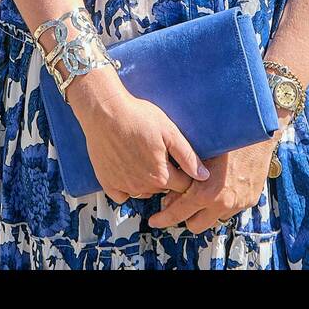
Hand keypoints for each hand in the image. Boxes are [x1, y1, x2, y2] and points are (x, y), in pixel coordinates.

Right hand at [66, 66, 207, 200]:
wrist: (104, 112)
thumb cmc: (138, 117)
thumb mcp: (169, 131)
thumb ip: (187, 156)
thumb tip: (204, 176)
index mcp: (161, 175)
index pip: (183, 187)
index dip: (187, 176)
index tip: (183, 164)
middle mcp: (143, 187)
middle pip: (163, 189)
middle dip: (168, 177)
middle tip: (162, 155)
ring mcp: (124, 187)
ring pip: (144, 192)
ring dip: (148, 182)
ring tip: (145, 158)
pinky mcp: (107, 184)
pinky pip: (122, 195)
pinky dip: (127, 187)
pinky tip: (128, 168)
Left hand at [147, 136, 276, 233]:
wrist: (258, 129)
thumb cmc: (225, 136)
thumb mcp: (197, 155)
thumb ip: (182, 179)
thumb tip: (168, 198)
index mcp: (207, 192)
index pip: (178, 214)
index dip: (163, 218)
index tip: (154, 220)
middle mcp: (223, 203)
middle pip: (195, 225)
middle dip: (186, 216)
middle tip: (179, 202)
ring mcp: (239, 203)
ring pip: (214, 219)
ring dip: (206, 210)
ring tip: (202, 191)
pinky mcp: (250, 199)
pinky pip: (231, 209)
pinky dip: (223, 202)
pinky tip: (221, 185)